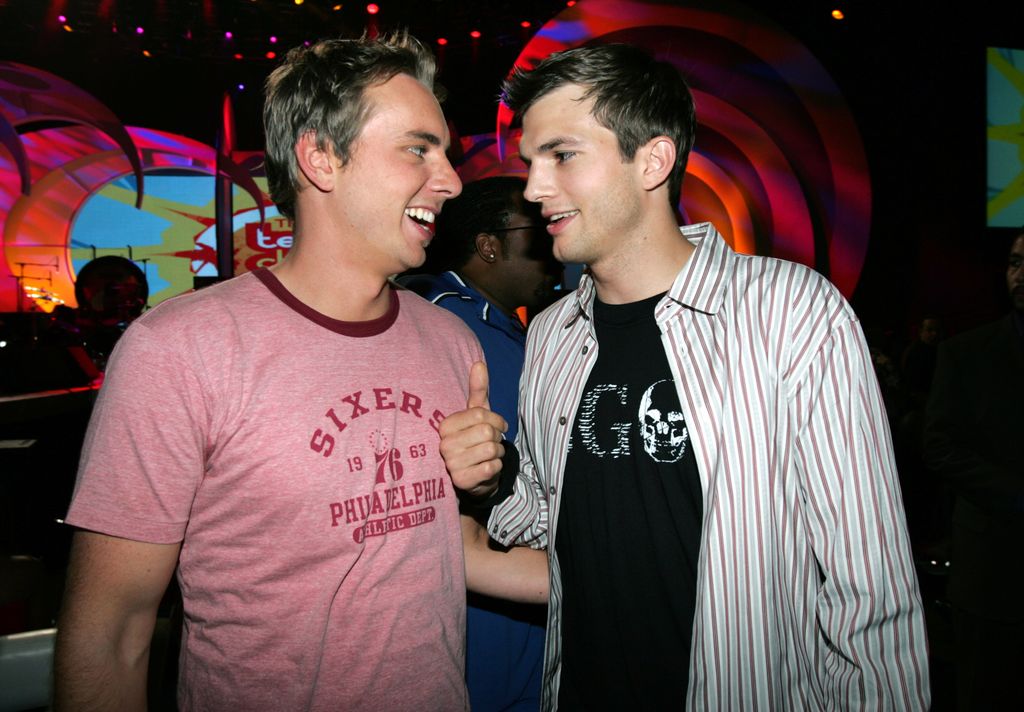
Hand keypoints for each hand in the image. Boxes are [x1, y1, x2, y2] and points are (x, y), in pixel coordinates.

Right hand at [440, 361, 507, 495]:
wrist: (476, 477)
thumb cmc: (476, 440)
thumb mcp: (478, 414)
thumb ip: (478, 390)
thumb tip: (479, 364)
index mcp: (445, 426)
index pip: (480, 414)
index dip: (496, 420)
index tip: (497, 426)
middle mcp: (444, 444)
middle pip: (487, 431)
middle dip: (497, 437)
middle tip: (491, 443)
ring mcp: (451, 464)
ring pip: (491, 449)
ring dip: (498, 453)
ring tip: (489, 456)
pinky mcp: (462, 482)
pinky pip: (491, 467)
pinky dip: (496, 467)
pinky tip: (487, 469)